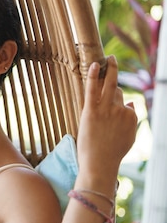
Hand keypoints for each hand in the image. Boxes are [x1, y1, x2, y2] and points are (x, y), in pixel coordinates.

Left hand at [76, 56, 137, 187]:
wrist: (100, 164)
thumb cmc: (111, 153)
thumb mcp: (128, 136)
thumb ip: (131, 119)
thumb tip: (130, 103)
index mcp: (130, 116)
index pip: (123, 101)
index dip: (114, 101)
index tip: (108, 105)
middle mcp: (120, 110)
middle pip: (116, 90)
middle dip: (113, 76)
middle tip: (112, 60)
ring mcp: (106, 109)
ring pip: (108, 85)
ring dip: (109, 69)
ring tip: (107, 58)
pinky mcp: (91, 111)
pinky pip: (93, 89)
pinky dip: (94, 75)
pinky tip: (94, 64)